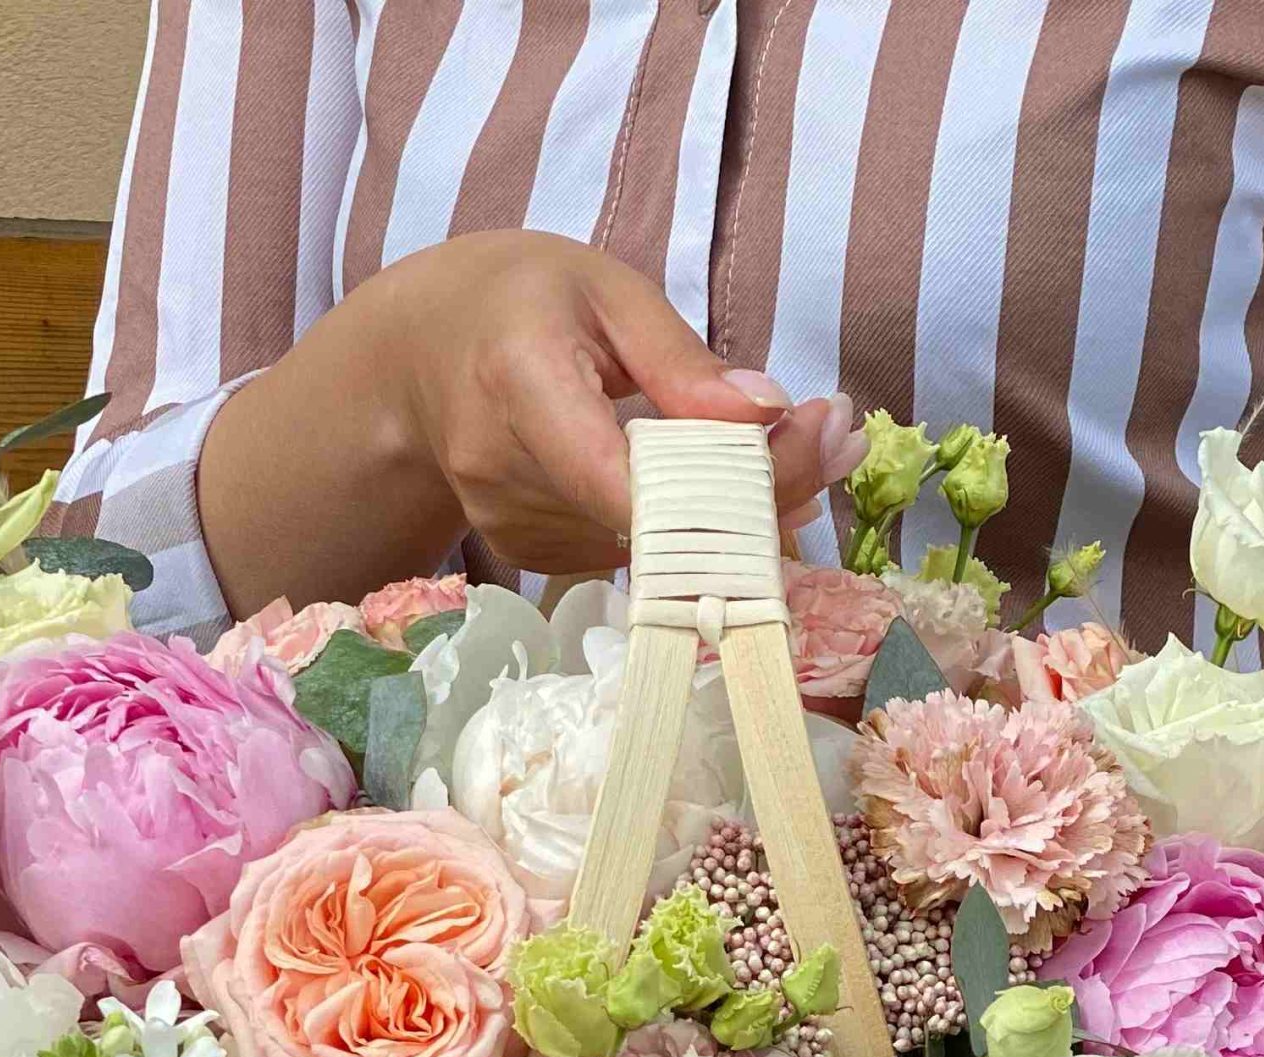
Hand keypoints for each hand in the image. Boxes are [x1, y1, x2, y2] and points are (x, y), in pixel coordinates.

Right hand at [363, 230, 860, 568]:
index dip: (724, 487)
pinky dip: (705, 521)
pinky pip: (645, 551)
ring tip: (812, 445)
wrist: (419, 363)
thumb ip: (681, 360)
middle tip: (844, 434)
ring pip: (665, 544)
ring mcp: (521, 533)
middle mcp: (510, 477)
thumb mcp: (602, 289)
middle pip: (664, 516)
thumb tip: (768, 413)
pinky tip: (746, 479)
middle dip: (767, 485)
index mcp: (519, 385)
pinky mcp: (541, 561)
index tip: (811, 441)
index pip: (623, 475)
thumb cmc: (518, 303)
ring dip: (748, 506)